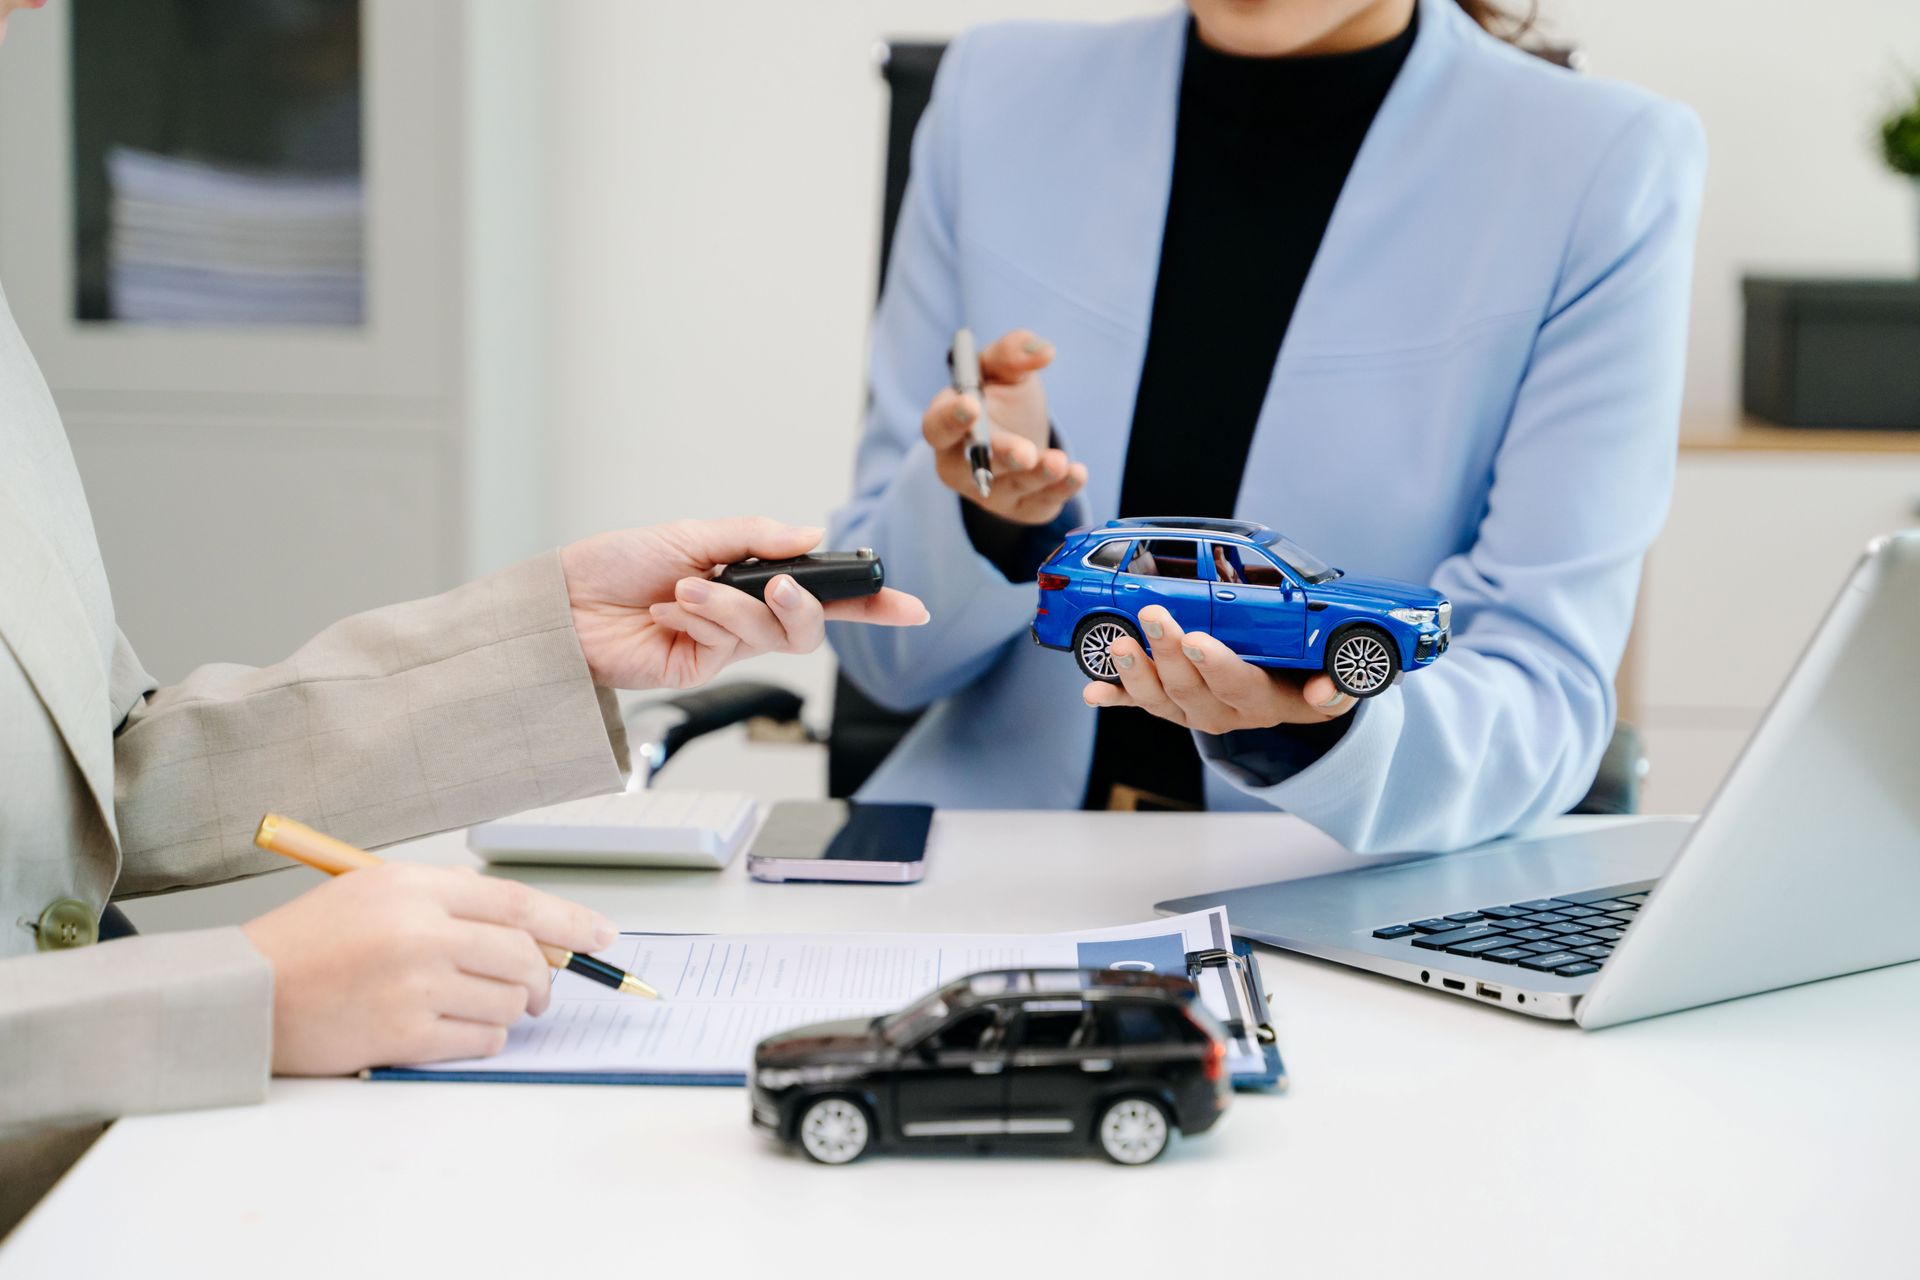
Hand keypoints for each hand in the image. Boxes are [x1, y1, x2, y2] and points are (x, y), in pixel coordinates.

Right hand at [241, 864, 616, 1075]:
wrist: (243, 996)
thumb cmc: (307, 945)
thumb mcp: (375, 895)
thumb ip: (448, 904)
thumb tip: (528, 932)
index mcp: (413, 886)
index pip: (516, 903)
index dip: (569, 921)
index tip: (602, 935)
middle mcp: (419, 931)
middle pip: (523, 955)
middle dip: (543, 978)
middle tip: (541, 991)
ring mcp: (415, 984)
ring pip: (508, 1002)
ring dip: (509, 1011)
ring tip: (477, 1008)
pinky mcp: (404, 1035)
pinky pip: (481, 1041)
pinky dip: (484, 1040)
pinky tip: (457, 1032)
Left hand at [561, 517, 927, 689]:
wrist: (566, 602)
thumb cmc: (620, 564)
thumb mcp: (693, 534)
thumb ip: (755, 537)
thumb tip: (811, 537)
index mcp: (752, 580)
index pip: (825, 595)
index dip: (872, 604)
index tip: (911, 606)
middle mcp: (747, 616)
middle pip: (810, 626)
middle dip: (805, 606)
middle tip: (782, 586)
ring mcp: (725, 646)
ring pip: (770, 635)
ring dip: (732, 607)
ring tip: (687, 589)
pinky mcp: (701, 669)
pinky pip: (727, 645)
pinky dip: (701, 619)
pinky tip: (669, 610)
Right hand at [922, 328, 1087, 524]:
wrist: (1023, 434)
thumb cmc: (1002, 399)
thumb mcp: (1002, 369)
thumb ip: (1011, 353)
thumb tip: (1042, 352)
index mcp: (946, 425)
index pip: (937, 426)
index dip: (951, 418)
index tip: (970, 404)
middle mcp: (960, 465)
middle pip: (971, 466)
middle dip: (999, 457)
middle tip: (1023, 453)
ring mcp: (990, 492)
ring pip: (1010, 487)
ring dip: (1036, 476)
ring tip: (1058, 462)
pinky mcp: (1022, 508)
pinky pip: (1040, 504)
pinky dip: (1060, 490)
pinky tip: (1077, 473)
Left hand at [1082, 606, 1359, 733]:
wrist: (1289, 699)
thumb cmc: (1308, 677)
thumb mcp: (1333, 683)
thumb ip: (1336, 686)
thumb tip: (1329, 691)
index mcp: (1266, 701)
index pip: (1240, 685)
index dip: (1217, 666)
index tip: (1196, 640)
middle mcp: (1226, 712)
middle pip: (1192, 690)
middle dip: (1168, 653)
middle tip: (1152, 616)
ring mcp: (1195, 711)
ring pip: (1161, 700)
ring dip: (1135, 673)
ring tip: (1117, 645)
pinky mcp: (1173, 706)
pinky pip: (1141, 704)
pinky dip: (1116, 695)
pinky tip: (1093, 690)